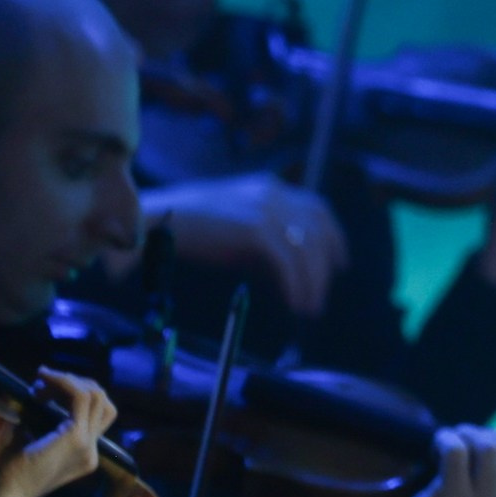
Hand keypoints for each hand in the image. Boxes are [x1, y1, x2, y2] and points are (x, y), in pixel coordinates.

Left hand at [0, 369, 116, 496]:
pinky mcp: (76, 436)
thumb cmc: (9, 474)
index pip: (98, 414)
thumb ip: (43, 427)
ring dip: (69, 380)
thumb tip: (38, 397)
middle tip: (45, 382)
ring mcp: (87, 443)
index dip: (76, 395)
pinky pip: (80, 397)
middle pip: (102, 402)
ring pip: (96, 395)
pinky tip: (46, 379)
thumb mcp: (32, 446)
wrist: (5, 495)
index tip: (46, 391)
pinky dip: (65, 382)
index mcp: (85, 454)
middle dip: (76, 384)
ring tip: (43, 380)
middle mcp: (92, 449)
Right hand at [146, 172, 348, 316]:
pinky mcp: (256, 229)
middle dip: (325, 264)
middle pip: (317, 230)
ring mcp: (267, 209)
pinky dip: (296, 284)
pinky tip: (295, 303)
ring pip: (306, 248)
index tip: (339, 262)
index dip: (333, 236)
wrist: (156, 222)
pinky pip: (288, 261)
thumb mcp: (234, 226)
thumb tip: (287, 267)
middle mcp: (274, 194)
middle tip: (323, 294)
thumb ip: (263, 238)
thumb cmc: (189, 227)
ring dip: (313, 281)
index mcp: (270, 188)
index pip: (316, 209)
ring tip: (309, 308)